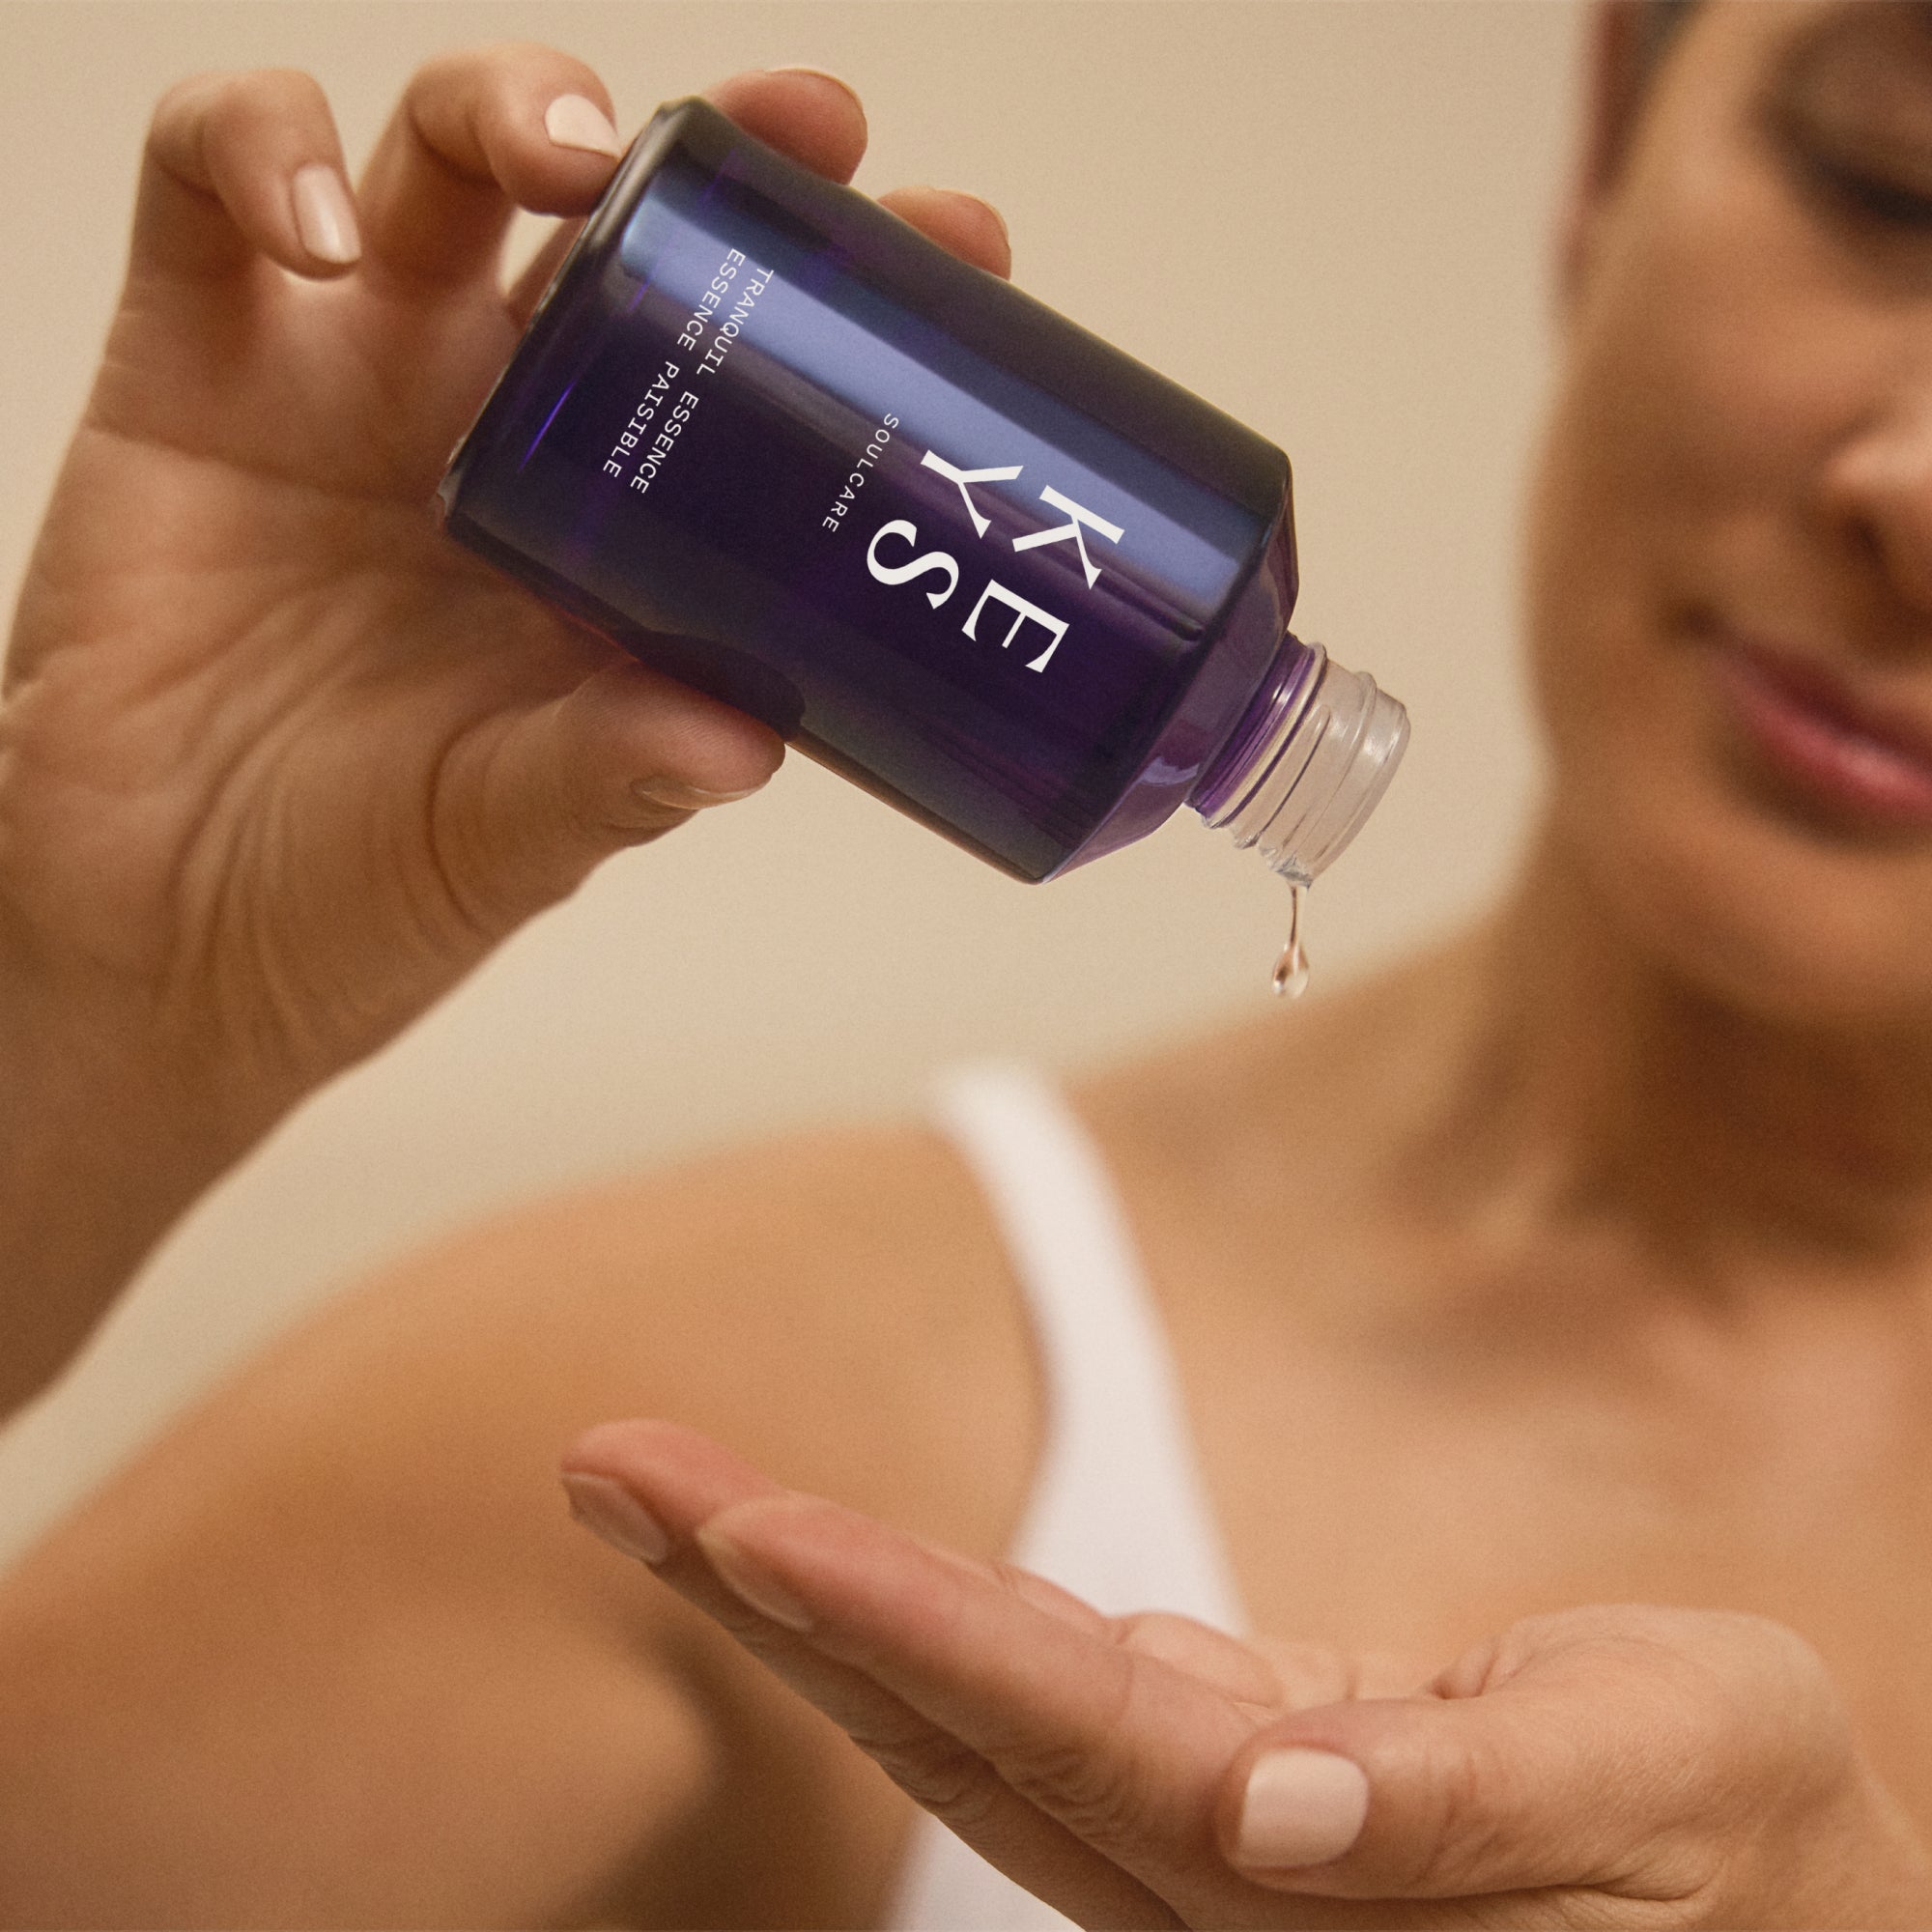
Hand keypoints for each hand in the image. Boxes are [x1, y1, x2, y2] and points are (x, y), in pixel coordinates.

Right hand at [0, 52, 1010, 1405]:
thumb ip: (616, 777)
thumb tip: (749, 742)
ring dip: (508, 107)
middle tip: (802, 130)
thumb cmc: (356, 892)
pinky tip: (326, 231)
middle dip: (705, 150)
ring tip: (565, 153)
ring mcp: (354, 385)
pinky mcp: (198, 369)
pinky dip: (259, 159)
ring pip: (438, 159)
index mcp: (611, 533)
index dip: (842, 286)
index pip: (746, 370)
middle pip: (612, 223)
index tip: (958, 240)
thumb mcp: (513, 838)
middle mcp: (499, 430)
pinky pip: (211, 196)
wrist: (161, 939)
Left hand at [562, 1420, 1931, 1929]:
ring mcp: (1174, 1827)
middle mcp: (1191, 1860)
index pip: (1055, 1721)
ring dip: (787, 1581)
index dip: (896, 1621)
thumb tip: (1264, 1804)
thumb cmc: (1733, 1840)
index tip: (742, 1528)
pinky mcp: (1195, 1783)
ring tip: (643, 1478)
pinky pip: (1021, 1688)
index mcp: (1291, 1863)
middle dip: (759, 1582)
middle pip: (933, 1708)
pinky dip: (893, 1610)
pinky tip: (778, 1549)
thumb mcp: (1648, 1780)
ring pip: (943, 1696)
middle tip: (605, 1461)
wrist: (1758, 1906)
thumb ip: (1450, 1799)